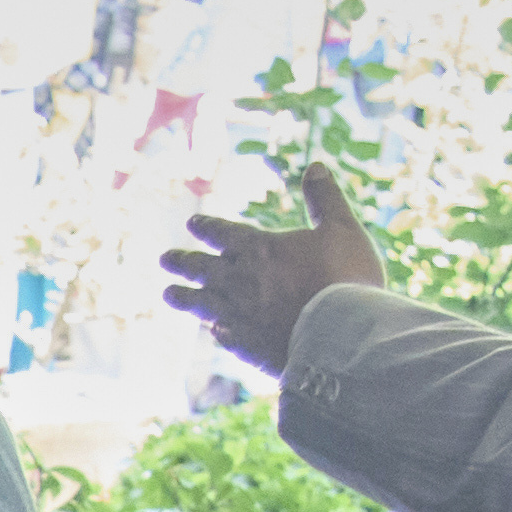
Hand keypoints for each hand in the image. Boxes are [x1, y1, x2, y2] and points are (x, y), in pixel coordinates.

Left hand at [157, 159, 384, 374]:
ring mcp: (237, 316)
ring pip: (201, 303)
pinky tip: (213, 330)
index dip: (208, 227)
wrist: (341, 334)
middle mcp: (239, 282)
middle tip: (164, 260)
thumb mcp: (342, 228)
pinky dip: (216, 329)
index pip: (224, 233)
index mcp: (259, 249)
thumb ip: (325, 198)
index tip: (193, 223)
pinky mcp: (244, 346)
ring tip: (167, 293)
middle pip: (203, 269)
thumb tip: (315, 165)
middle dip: (183, 262)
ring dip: (184, 297)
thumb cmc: (346, 276)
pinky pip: (223, 334)